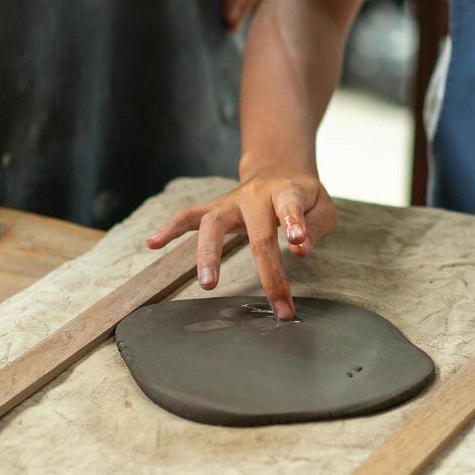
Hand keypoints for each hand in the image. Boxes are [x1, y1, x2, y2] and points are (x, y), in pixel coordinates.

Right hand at [146, 170, 336, 319]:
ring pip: (212, 225)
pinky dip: (169, 230)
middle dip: (267, 271)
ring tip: (208, 284)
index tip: (298, 245)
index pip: (289, 207)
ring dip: (208, 254)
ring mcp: (230, 203)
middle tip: (275, 304)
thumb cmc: (303, 198)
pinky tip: (152, 244)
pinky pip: (188, 217)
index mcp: (285, 192)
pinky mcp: (215, 209)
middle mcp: (254, 196)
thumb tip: (299, 249)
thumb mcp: (322, 206)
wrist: (278, 170)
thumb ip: (314, 227)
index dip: (294, 224)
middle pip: (256, 233)